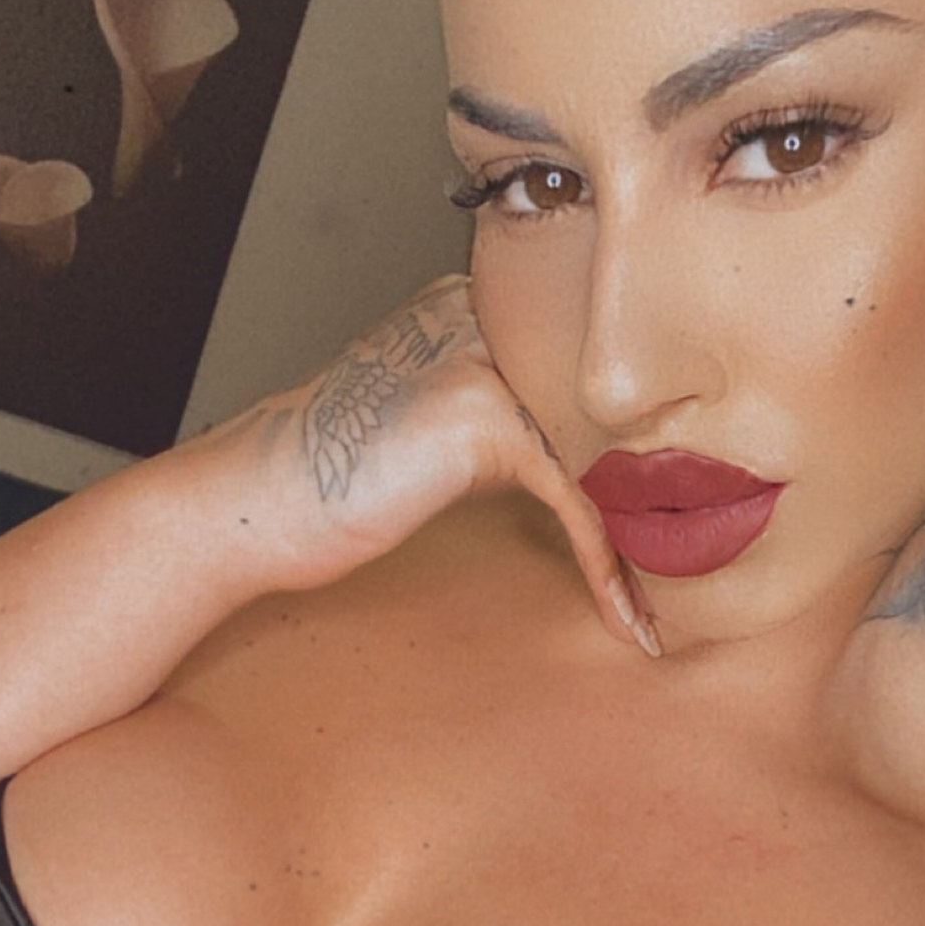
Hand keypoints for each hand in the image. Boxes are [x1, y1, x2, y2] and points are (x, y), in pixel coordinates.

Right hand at [193, 276, 659, 654]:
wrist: (248, 506)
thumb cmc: (325, 484)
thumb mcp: (429, 438)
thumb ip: (501, 426)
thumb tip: (585, 470)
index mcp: (471, 307)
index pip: (580, 378)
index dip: (628, 458)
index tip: (656, 528)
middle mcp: (483, 314)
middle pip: (605, 409)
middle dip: (648, 497)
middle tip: (676, 574)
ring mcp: (485, 358)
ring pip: (600, 455)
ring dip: (633, 542)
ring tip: (654, 610)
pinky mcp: (486, 417)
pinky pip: (575, 498)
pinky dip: (603, 564)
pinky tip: (626, 618)